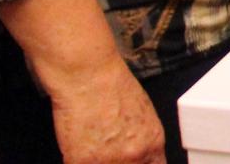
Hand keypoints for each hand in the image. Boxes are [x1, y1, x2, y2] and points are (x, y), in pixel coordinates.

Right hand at [0, 0, 163, 163]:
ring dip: (99, 160)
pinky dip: (77, 160)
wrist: (88, 74)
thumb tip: (138, 152)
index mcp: (152, 142)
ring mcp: (108, 161)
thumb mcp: (142, 115)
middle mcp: (133, 155)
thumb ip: (142, 140)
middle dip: (119, 162)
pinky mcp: (81, 161)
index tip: (133, 161)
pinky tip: (78, 147)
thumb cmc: (113, 86)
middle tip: (108, 151)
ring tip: (94, 146)